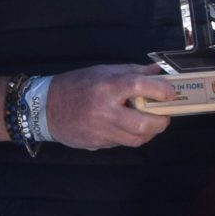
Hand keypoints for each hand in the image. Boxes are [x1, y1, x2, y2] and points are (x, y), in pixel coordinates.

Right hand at [45, 63, 179, 148]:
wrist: (44, 108)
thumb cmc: (74, 85)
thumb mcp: (102, 71)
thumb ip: (131, 72)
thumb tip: (157, 72)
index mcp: (106, 88)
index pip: (140, 87)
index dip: (161, 90)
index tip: (170, 93)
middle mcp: (104, 111)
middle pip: (144, 123)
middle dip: (161, 122)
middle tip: (164, 116)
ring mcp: (100, 131)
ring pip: (136, 139)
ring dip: (148, 133)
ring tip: (149, 124)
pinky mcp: (97, 144)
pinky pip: (122, 143)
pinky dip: (130, 136)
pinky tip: (128, 128)